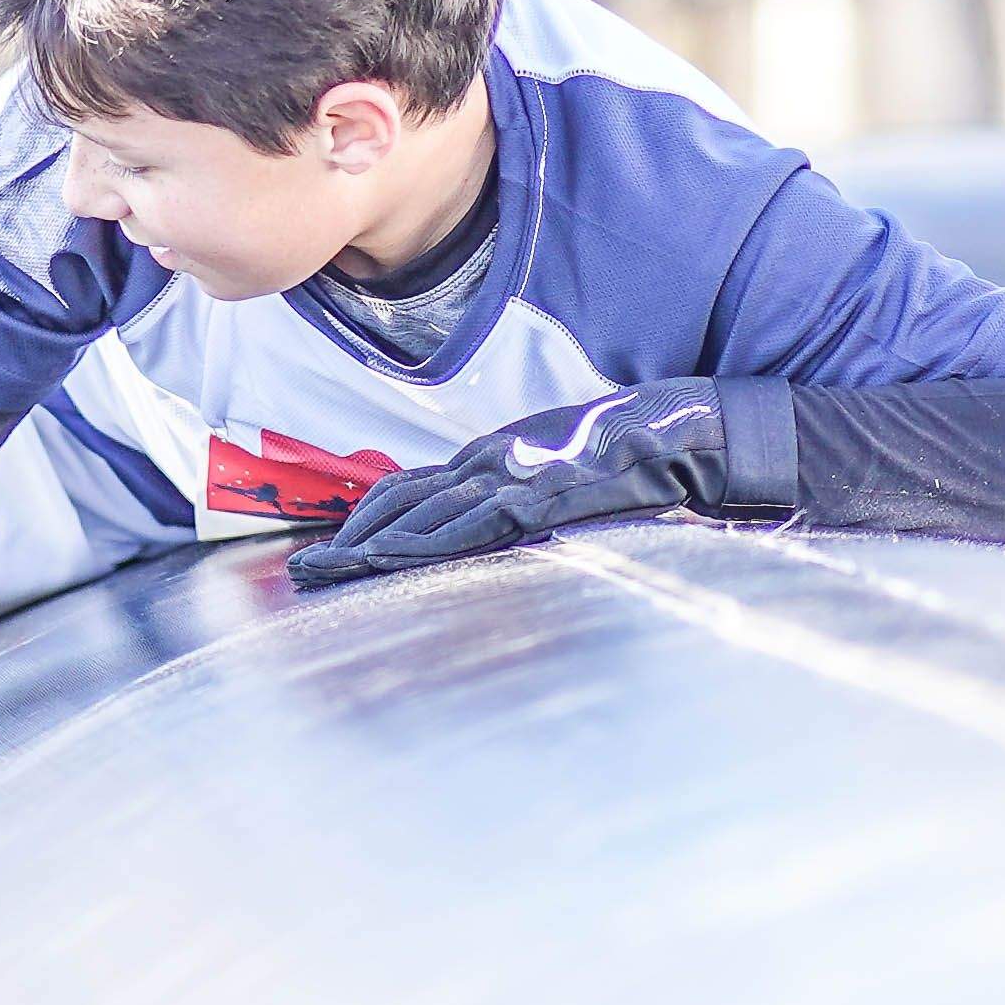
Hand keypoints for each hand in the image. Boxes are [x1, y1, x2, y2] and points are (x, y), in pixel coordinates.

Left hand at [280, 387, 733, 587]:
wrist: (698, 433)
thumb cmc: (645, 457)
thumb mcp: (575, 484)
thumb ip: (536, 504)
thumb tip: (505, 533)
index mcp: (502, 459)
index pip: (418, 490)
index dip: (371, 520)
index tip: (333, 550)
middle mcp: (497, 462)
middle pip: (406, 501)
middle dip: (353, 538)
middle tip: (306, 571)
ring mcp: (519, 475)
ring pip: (428, 513)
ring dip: (372, 545)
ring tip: (326, 572)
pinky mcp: (545, 493)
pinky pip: (474, 522)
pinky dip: (427, 541)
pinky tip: (391, 557)